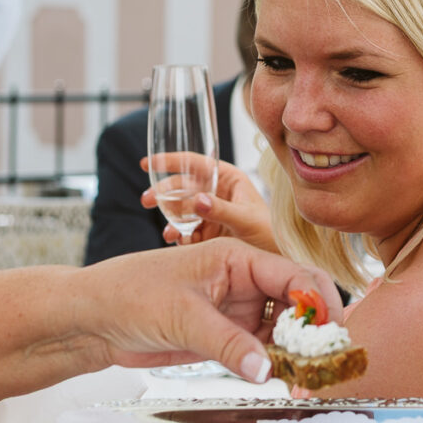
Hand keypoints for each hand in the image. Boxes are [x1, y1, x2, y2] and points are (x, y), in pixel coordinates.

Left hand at [79, 239, 338, 382]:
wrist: (94, 318)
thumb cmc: (131, 296)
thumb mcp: (183, 317)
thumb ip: (228, 344)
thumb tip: (268, 370)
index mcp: (239, 258)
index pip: (296, 276)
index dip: (318, 305)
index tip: (330, 338)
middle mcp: (246, 282)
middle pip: (299, 303)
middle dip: (314, 333)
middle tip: (323, 368)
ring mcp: (238, 310)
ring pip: (285, 331)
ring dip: (298, 355)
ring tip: (306, 383)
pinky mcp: (227, 335)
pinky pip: (263, 350)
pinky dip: (276, 365)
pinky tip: (284, 382)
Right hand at [141, 155, 275, 251]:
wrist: (276, 261)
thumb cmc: (270, 234)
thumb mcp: (247, 220)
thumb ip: (221, 210)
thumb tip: (197, 200)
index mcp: (228, 179)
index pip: (195, 164)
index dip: (171, 161)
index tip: (148, 162)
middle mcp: (216, 193)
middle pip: (182, 187)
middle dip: (163, 193)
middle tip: (146, 200)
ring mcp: (209, 213)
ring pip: (180, 209)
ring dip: (169, 218)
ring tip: (169, 232)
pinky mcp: (206, 233)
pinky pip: (185, 230)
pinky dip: (178, 235)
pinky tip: (177, 241)